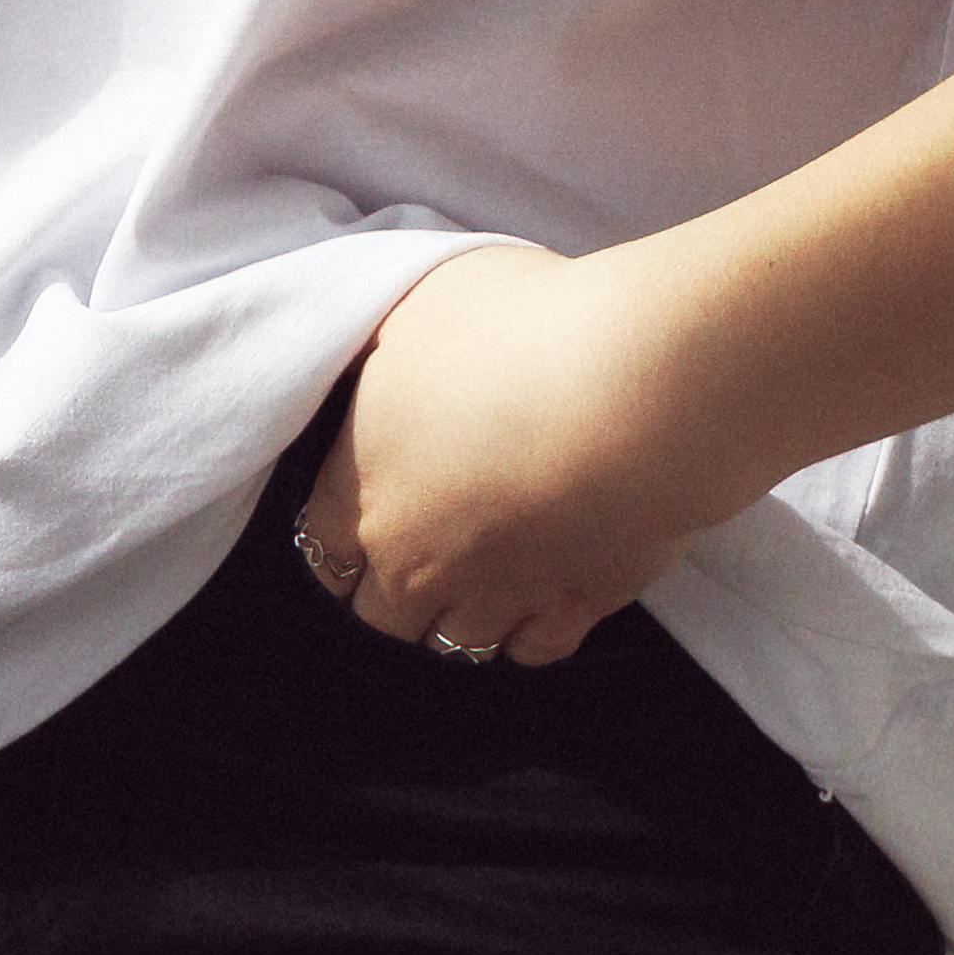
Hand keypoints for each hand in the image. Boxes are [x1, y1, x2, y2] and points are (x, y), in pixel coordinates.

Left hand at [291, 241, 724, 668]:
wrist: (631, 388)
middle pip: (381, 613)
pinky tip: (537, 595)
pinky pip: (531, 648)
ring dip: (459, 615)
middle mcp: (418, 559)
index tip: (355, 524)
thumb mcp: (415, 306)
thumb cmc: (515, 327)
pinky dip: (528, 630)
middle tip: (421, 551)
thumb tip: (372, 367)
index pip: (322, 546)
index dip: (336, 537)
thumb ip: (378, 356)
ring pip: (455, 642)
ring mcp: (496, 595)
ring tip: (478, 577)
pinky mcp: (572, 610)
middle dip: (393, 588)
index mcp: (368, 485)